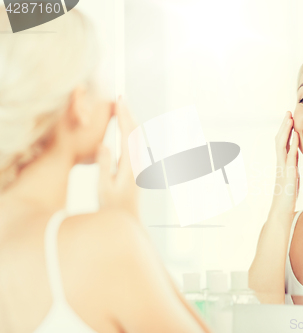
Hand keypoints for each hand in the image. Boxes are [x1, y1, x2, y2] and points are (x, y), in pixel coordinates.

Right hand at [97, 97, 139, 218]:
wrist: (126, 221)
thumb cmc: (111, 206)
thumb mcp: (103, 187)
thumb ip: (104, 165)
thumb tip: (104, 144)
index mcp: (131, 165)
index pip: (128, 134)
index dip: (124, 116)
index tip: (119, 101)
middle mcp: (139, 163)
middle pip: (136, 133)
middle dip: (128, 114)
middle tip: (120, 97)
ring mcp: (140, 166)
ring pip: (138, 138)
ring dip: (130, 121)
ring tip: (122, 108)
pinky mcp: (138, 169)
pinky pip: (136, 145)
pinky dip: (131, 132)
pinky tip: (126, 128)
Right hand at [269, 111, 299, 216]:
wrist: (281, 210)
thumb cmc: (287, 197)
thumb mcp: (291, 179)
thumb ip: (292, 168)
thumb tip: (294, 162)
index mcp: (284, 164)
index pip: (283, 143)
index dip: (286, 130)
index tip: (290, 118)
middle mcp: (281, 163)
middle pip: (280, 140)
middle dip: (284, 126)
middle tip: (288, 112)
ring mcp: (283, 168)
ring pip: (281, 145)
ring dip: (285, 131)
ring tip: (289, 119)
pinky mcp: (287, 174)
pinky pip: (289, 157)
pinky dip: (292, 146)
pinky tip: (295, 138)